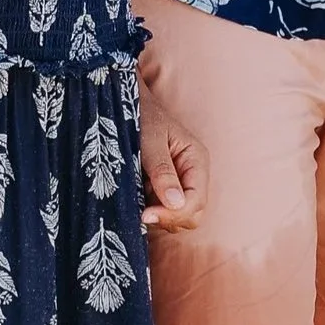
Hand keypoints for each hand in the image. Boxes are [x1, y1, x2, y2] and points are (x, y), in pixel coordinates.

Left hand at [138, 96, 207, 233]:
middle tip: (142, 211)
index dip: (174, 213)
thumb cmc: (141, 117)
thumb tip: (176, 204)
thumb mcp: (150, 142)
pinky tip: (138, 196)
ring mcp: (181, 184)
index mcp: (196, 160)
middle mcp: (193, 175)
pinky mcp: (166, 190)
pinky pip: (165, 212)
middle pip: (193, 215)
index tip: (146, 215)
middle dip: (169, 218)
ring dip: (159, 215)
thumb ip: (163, 171)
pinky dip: (152, 211)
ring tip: (139, 196)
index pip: (196, 201)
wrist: (127, 106)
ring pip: (179, 218)